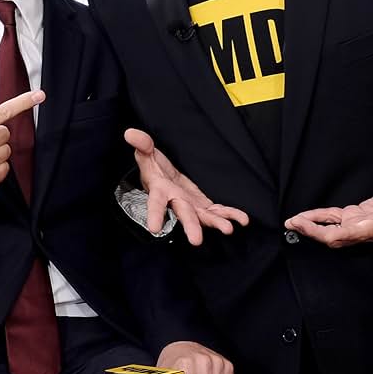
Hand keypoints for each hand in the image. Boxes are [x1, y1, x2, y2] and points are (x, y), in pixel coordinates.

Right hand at [124, 128, 248, 245]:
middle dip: (190, 226)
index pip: (155, 203)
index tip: (154, 228)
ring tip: (228, 229)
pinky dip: (230, 215)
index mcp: (160, 191)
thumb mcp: (147, 154)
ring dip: (216, 223)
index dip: (155, 215)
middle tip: (196, 241)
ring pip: (204, 218)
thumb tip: (130, 133)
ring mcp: (191, 206)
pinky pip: (218, 212)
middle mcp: (176, 202)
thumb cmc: (154, 167)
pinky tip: (242, 220)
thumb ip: (142, 144)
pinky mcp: (204, 206)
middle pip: (183, 214)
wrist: (166, 178)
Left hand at [284, 177, 372, 248]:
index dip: (332, 232)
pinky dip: (320, 218)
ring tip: (293, 222)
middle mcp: (369, 229)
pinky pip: (336, 220)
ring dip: (313, 228)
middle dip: (314, 233)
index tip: (312, 225)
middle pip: (337, 237)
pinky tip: (306, 217)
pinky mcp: (360, 216)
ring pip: (333, 231)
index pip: (354, 233)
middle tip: (294, 224)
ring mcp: (363, 224)